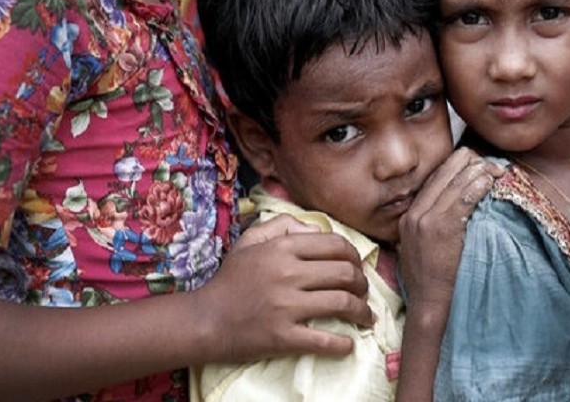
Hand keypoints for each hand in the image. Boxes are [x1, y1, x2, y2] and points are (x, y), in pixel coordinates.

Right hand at [194, 215, 373, 363]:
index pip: (336, 245)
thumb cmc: (230, 280)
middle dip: (363, 283)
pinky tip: (349, 344)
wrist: (204, 320)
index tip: (358, 267)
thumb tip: (317, 229)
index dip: (355, 256)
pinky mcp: (282, 337)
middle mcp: (287, 274)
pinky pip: (324, 340)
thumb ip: (283, 225)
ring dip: (362, 311)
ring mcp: (286, 306)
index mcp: (282, 248)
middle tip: (363, 292)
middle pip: (345, 273)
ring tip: (365, 316)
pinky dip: (343, 344)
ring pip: (342, 303)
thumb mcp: (250, 241)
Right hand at [397, 147, 503, 310]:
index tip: (475, 164)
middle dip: (469, 163)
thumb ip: (428, 225)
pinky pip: (463, 198)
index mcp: (408, 216)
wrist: (428, 303)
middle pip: (443, 173)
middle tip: (490, 164)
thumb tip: (452, 209)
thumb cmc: (429, 280)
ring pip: (455, 182)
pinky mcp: (442, 228)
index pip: (433, 179)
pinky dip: (478, 186)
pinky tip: (490, 182)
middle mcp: (415, 213)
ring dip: (478, 172)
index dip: (456, 166)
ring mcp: (427, 220)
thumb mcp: (419, 247)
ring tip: (496, 171)